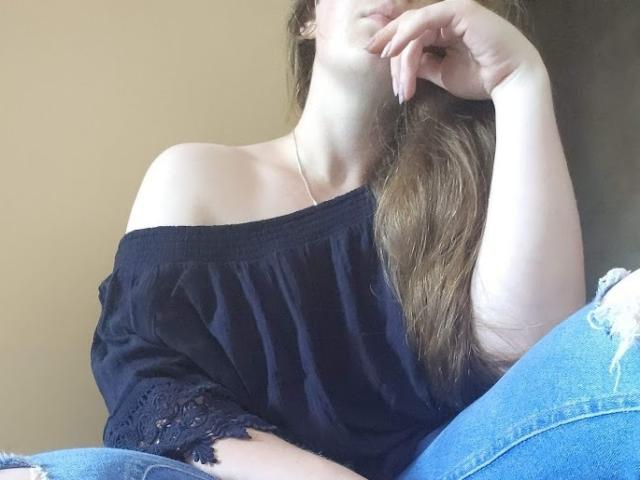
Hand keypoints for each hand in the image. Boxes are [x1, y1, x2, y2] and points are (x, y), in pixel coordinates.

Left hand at [364, 0, 544, 101]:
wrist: (510, 83)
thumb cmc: (482, 79)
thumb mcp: (442, 73)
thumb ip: (422, 65)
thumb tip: (402, 65)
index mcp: (445, 29)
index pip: (411, 36)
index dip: (393, 51)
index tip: (382, 71)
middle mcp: (448, 16)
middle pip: (407, 29)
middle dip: (389, 50)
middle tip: (377, 67)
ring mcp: (454, 11)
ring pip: (413, 28)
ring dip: (401, 57)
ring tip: (399, 83)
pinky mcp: (459, 10)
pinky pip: (424, 19)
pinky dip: (406, 35)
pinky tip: (393, 51)